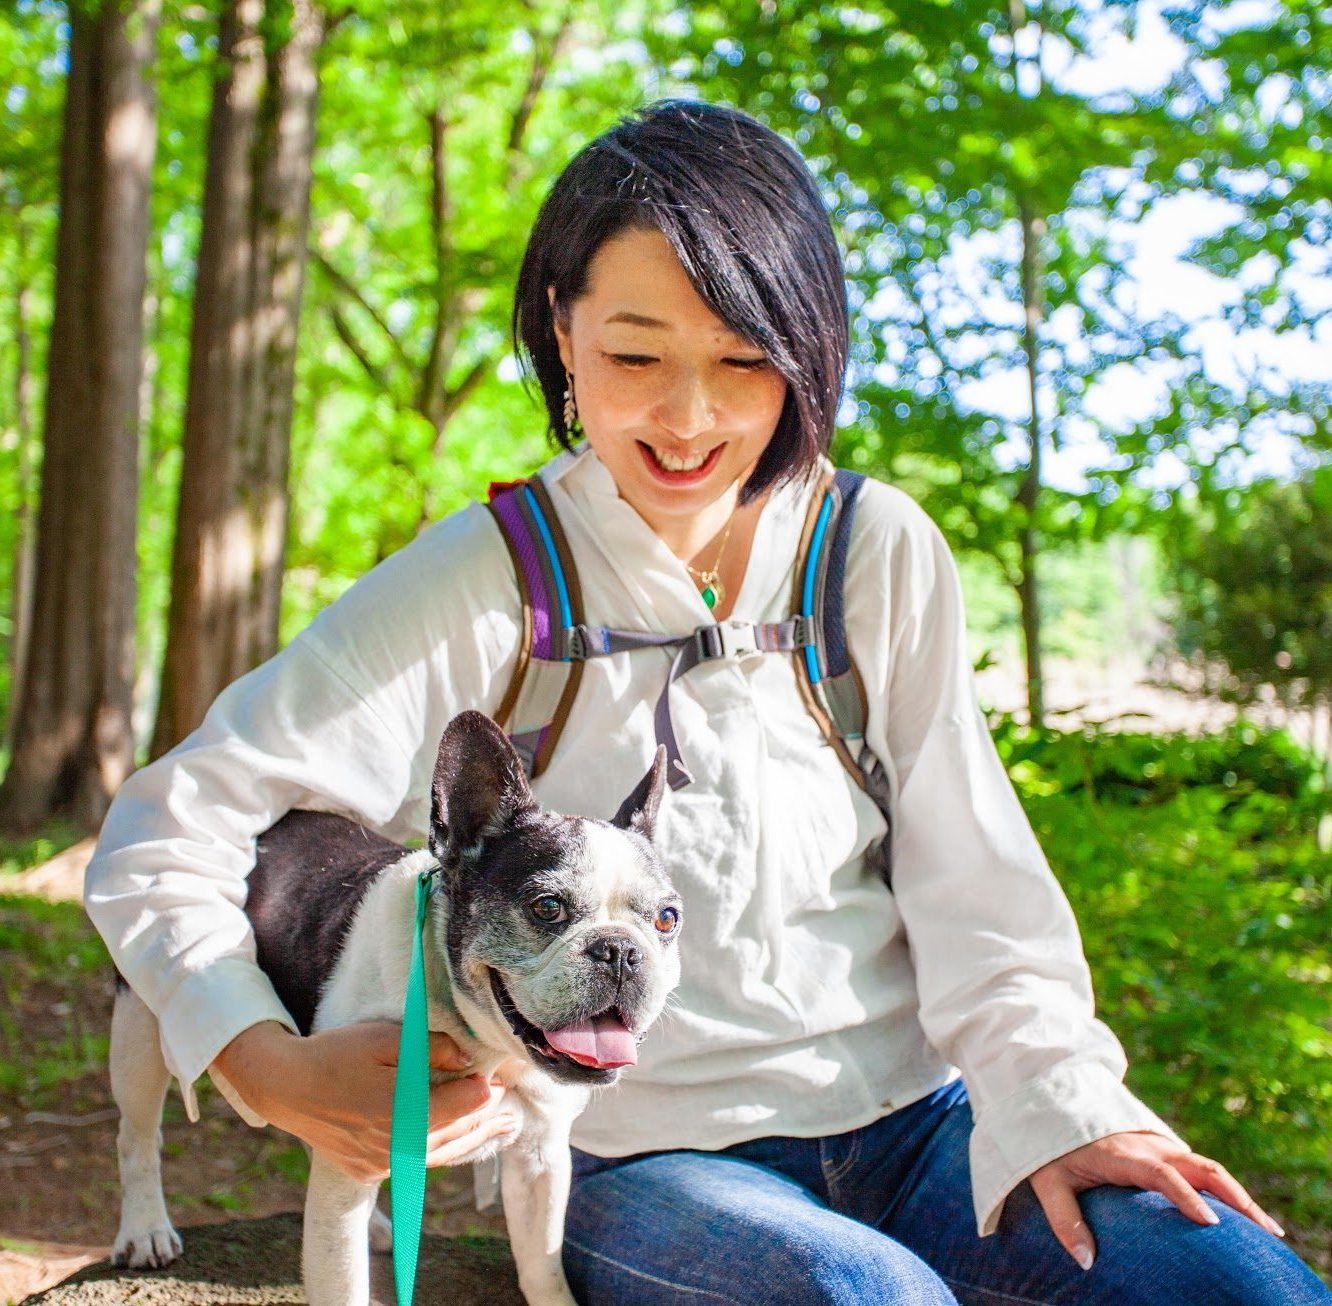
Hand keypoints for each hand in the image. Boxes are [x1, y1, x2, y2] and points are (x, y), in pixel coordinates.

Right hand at [212, 1020, 515, 1181]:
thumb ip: (431, 1050)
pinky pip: (419, 1163)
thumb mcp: (386, 1039)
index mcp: (405, 1114)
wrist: (285, 1087)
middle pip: (459, 1132)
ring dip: (476, 1139)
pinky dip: (446, 1151)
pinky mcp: (371, 1173)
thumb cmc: (336, 1054)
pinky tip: (461, 1142)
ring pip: (443, 1154)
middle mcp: (399, 1148)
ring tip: (504, 1128)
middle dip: (489, 1114)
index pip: (466, 1103)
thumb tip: (468, 1062)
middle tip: (515, 1100)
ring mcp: (384, 1165)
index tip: (504, 1071)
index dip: (488, 1085)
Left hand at [1028, 1131, 1284, 1270]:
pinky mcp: (1166, 1149)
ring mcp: (1161, 1145)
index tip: (1211, 1223)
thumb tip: (1086, 1262)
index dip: (1186, 1196)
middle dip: (1236, 1198)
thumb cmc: (1050, 1149)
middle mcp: (1149, 1146)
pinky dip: (1227, 1189)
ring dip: (1239, 1195)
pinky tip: (1244, 1215)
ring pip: (1209, 1166)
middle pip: (1201, 1167)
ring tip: (1268, 1230)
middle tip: (1265, 1232)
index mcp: (1122, 1154)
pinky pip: (1202, 1167)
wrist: (1053, 1105)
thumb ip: (1064, 1219)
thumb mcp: (1047, 1181)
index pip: (1161, 1172)